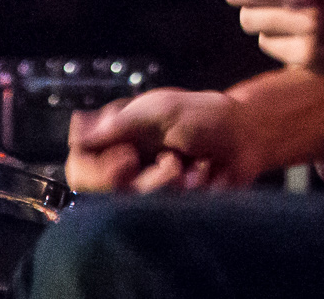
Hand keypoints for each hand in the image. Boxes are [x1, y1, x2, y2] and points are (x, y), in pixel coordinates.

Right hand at [64, 88, 262, 192]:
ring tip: (191, 166)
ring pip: (136, 206)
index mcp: (116, 138)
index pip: (80, 167)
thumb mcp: (161, 110)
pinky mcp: (168, 205)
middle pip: (107, 195)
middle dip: (145, 181)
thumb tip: (77, 133)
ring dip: (170, 185)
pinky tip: (202, 176)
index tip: (128, 159)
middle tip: (172, 162)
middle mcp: (125, 166)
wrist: (246, 136)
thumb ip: (119, 124)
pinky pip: (163, 213)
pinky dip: (188, 194)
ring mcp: (147, 187)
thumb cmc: (204, 115)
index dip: (97, 171)